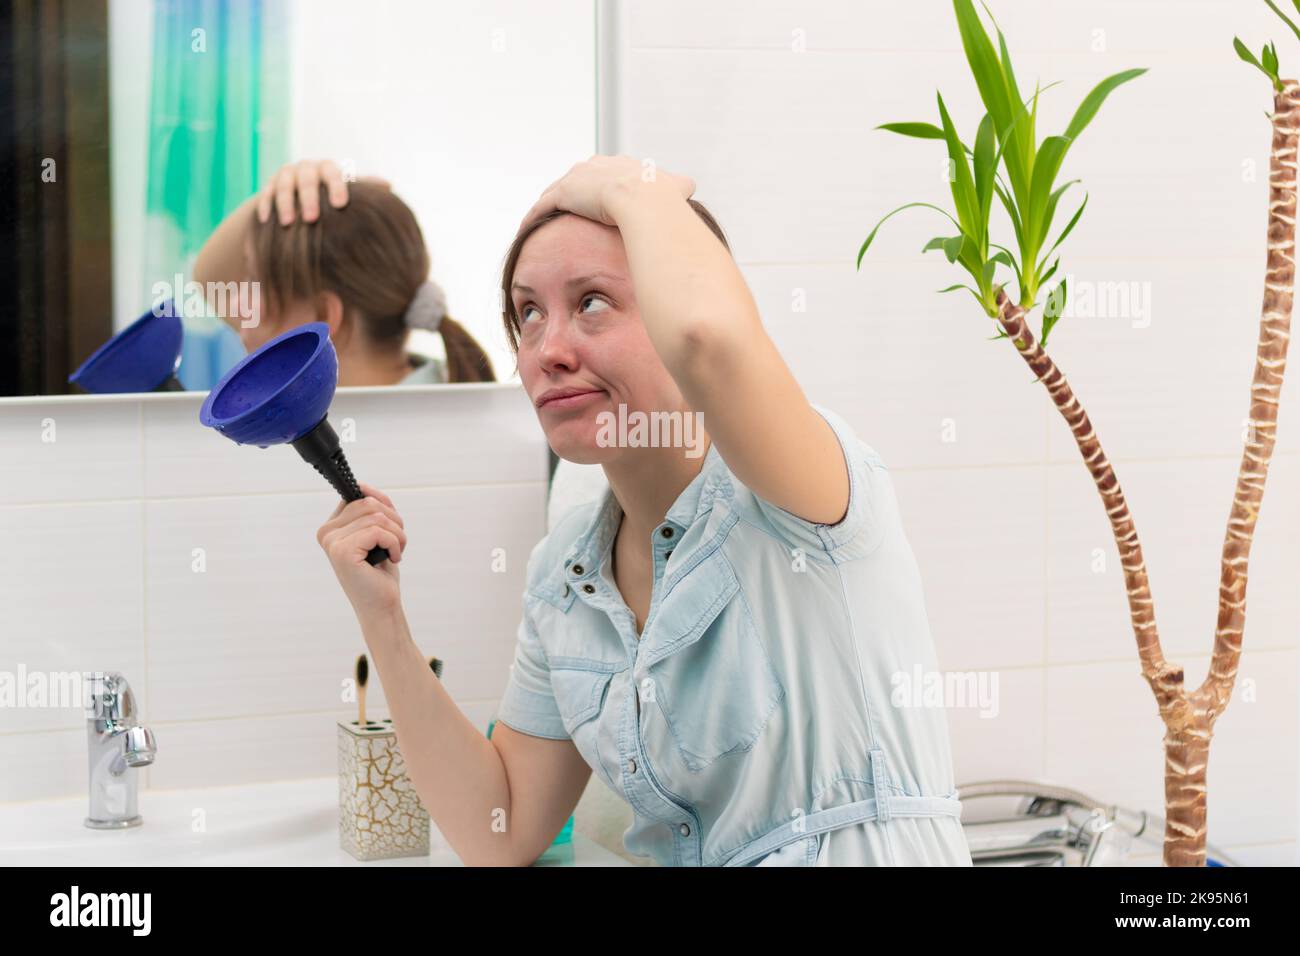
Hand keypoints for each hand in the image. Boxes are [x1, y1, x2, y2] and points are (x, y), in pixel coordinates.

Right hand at [256, 159, 391, 225]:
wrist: (301, 196)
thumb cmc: (332, 197)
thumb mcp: (346, 191)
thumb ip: (364, 188)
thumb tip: (389, 186)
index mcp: (327, 168)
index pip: (333, 173)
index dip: (336, 187)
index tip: (340, 204)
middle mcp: (305, 168)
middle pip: (306, 179)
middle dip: (308, 198)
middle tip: (312, 219)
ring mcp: (285, 175)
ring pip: (283, 185)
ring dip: (285, 203)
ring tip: (288, 223)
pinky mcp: (268, 186)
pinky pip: (265, 193)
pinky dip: (265, 205)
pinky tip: (266, 219)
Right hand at [316, 482, 406, 618]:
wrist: (381, 606)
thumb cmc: (380, 573)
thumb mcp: (378, 533)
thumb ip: (371, 509)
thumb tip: (363, 487)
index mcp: (332, 526)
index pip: (359, 495)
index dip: (383, 505)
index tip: (391, 525)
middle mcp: (326, 533)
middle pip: (368, 502)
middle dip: (394, 520)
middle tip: (397, 543)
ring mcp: (332, 542)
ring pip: (377, 516)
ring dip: (397, 534)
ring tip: (396, 552)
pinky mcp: (343, 552)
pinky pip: (379, 531)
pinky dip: (395, 544)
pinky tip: (393, 558)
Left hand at [517, 154, 693, 231]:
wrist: (645, 200)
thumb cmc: (663, 198)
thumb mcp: (676, 187)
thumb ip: (680, 186)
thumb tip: (690, 187)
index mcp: (622, 164)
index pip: (607, 174)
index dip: (602, 189)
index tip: (598, 203)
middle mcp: (597, 165)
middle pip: (579, 180)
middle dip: (574, 195)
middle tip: (568, 212)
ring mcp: (579, 178)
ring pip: (557, 193)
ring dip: (549, 206)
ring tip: (540, 222)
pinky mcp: (564, 193)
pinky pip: (543, 207)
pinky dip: (534, 218)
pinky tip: (527, 231)